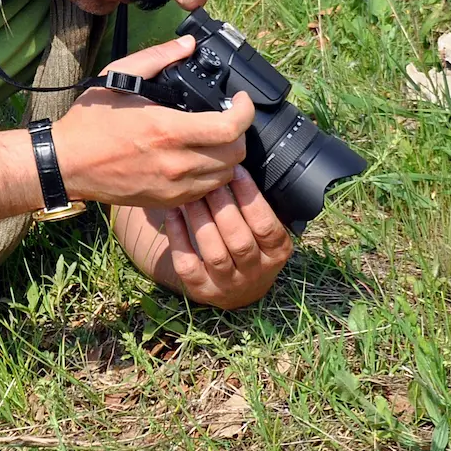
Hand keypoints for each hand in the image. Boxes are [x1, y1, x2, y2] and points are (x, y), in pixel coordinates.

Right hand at [52, 35, 253, 208]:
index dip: (245, 112)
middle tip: (228, 118)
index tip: (241, 101)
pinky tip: (198, 158)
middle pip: (235, 155)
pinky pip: (206, 191)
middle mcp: (175, 163)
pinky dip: (211, 175)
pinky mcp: (166, 201)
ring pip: (226, 176)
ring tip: (215, 139)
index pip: (229, 128)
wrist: (67, 164)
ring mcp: (172, 187)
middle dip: (239, 133)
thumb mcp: (118, 78)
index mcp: (167, 130)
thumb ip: (157, 58)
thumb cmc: (89, 122)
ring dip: (228, 156)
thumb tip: (188, 45)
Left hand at [114, 167, 292, 308]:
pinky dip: (178, 236)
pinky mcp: (201, 289)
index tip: (236, 170)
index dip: (250, 196)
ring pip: (214, 252)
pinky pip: (187, 263)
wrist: (236, 289)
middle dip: (222, 205)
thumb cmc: (251, 243)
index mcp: (277, 253)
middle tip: (208, 178)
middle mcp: (256, 272)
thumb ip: (261, 205)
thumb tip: (244, 160)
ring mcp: (228, 284)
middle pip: (239, 239)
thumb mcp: (267, 230)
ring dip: (201, 218)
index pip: (266, 225)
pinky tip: (173, 211)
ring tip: (191, 192)